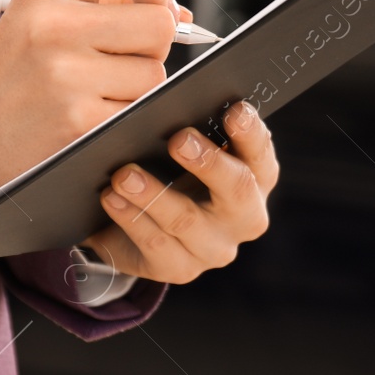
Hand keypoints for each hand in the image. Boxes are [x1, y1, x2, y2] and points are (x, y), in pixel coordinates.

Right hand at [0, 0, 183, 219]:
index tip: (142, 8)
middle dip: (148, 47)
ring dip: (134, 88)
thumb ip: (106, 3)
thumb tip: (178, 12)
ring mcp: (67, 74)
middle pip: (159, 23)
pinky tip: (86, 116)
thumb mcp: (37, 18)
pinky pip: (139, 110)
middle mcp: (54, 25)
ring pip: (155, 73)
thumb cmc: (9, 78)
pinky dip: (122, 117)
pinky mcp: (80, 120)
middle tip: (112, 62)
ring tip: (90, 92)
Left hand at [81, 101, 277, 283]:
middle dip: (209, 163)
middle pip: (237, 190)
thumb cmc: (171, 168)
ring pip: (187, 221)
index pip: (263, 155)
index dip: (251, 133)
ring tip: (124, 174)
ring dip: (154, 194)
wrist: (140, 222)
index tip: (234, 109)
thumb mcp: (187, 149)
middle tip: (179, 139)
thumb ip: (194, 130)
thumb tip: (174, 105)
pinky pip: (155, 245)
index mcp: (256, 178)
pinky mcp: (180, 269)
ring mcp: (214, 248)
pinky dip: (131, 219)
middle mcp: (245, 218)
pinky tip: (111, 198)